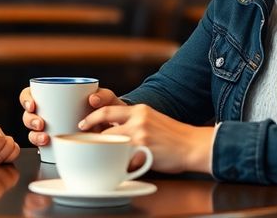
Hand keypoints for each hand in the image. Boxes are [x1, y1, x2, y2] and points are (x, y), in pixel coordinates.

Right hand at [19, 86, 124, 146]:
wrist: (114, 132)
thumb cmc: (107, 111)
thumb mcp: (107, 100)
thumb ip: (104, 95)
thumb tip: (93, 99)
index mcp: (53, 97)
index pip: (30, 94)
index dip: (26, 99)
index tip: (33, 105)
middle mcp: (48, 113)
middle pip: (28, 114)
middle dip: (30, 120)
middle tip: (40, 124)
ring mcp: (50, 128)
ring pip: (32, 131)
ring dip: (34, 134)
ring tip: (45, 138)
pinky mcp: (55, 143)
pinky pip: (41, 145)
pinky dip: (40, 146)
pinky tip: (46, 146)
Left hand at [80, 104, 213, 174]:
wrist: (194, 145)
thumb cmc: (175, 137)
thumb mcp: (153, 120)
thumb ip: (134, 122)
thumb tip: (112, 132)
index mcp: (139, 110)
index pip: (107, 109)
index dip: (91, 118)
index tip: (82, 125)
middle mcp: (138, 119)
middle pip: (104, 128)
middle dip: (92, 138)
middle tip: (85, 145)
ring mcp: (140, 134)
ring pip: (110, 143)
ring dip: (104, 152)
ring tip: (103, 158)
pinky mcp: (144, 149)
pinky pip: (123, 159)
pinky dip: (119, 165)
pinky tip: (120, 168)